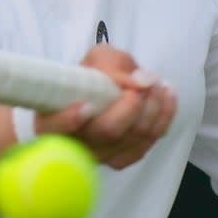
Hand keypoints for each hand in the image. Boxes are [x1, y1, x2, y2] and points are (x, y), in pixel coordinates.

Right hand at [35, 44, 176, 169]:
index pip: (53, 127)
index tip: (84, 105)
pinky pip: (145, 145)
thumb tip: (141, 82)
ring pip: (130, 139)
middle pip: (105, 132)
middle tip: (146, 83)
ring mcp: (97, 155)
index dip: (67, 121)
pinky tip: (167, 98)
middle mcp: (72, 144)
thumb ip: (113, 67)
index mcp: (51, 119)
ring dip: (153, 110)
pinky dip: (162, 120)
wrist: (100, 90)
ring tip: (160, 85)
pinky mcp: (119, 159)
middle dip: (132, 107)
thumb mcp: (97, 59)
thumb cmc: (91, 75)